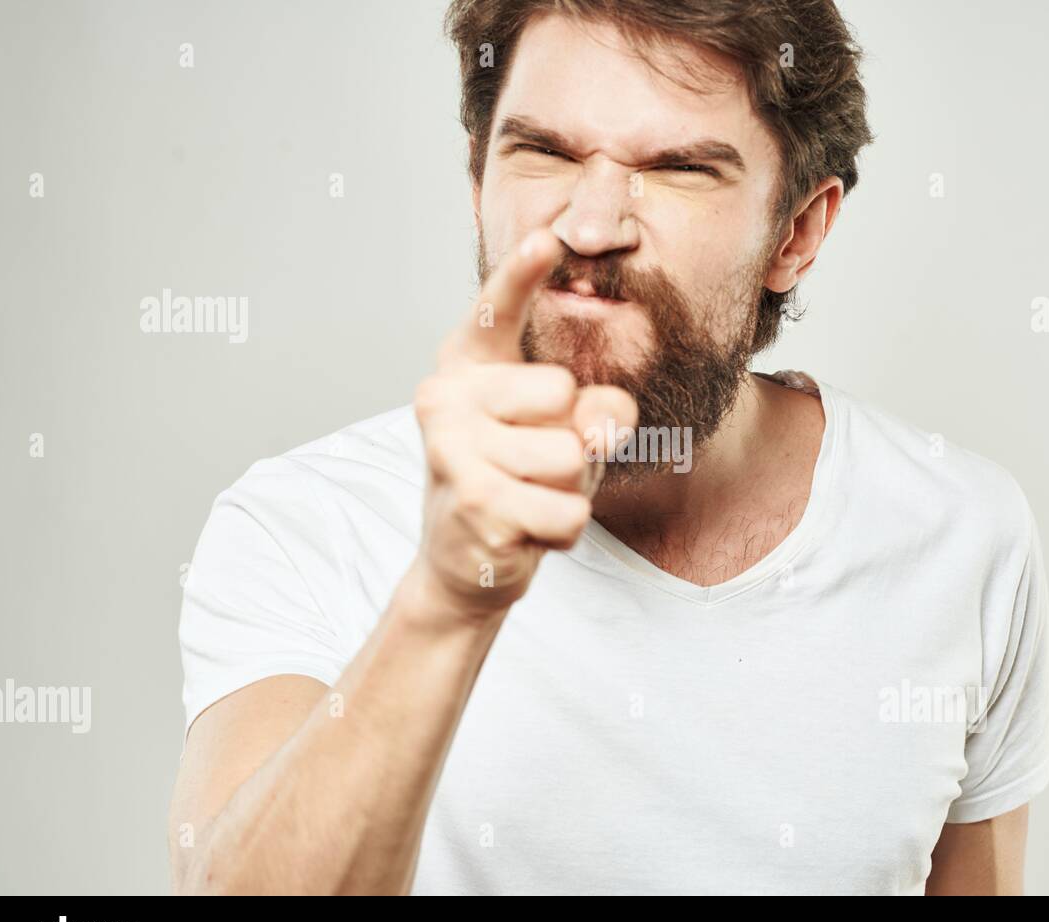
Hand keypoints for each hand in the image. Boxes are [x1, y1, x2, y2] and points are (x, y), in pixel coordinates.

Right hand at [407, 229, 637, 620]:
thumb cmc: (518, 476)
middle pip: (563, 393)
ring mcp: (453, 450)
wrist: (463, 558)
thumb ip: (596, 410)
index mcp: (466, 364)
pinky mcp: (473, 504)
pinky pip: (568, 512)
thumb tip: (603, 417)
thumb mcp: (565, 432)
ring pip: (571, 456)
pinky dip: (563, 530)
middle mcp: (445, 397)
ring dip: (570, 490)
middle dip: (574, 439)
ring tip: (529, 496)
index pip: (495, 308)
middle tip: (535, 463)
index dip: (521, 273)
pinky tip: (526, 530)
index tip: (547, 236)